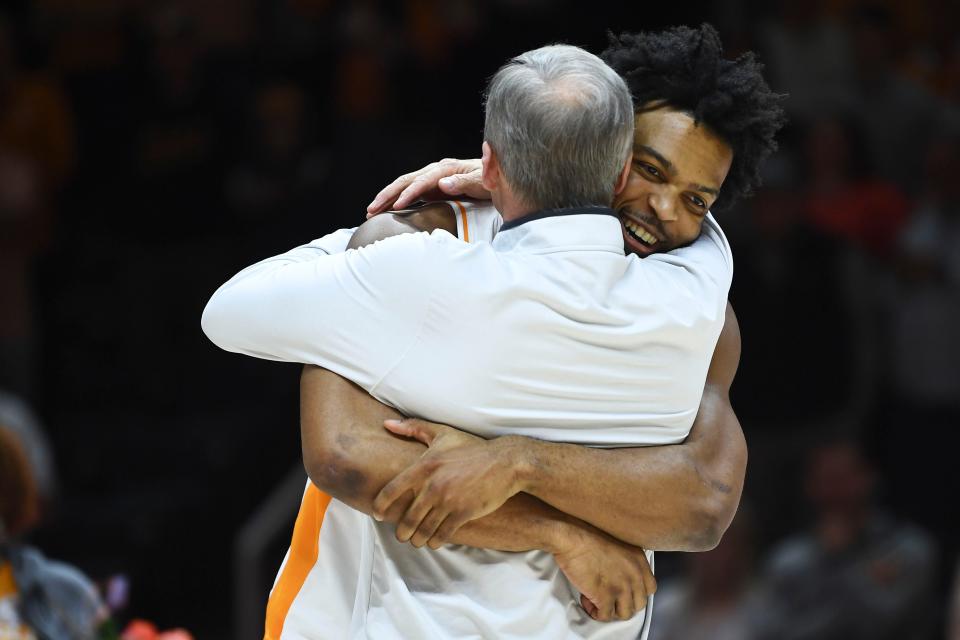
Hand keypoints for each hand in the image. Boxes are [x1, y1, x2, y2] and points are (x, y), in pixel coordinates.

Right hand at [366, 158, 486, 214]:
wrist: (499, 178)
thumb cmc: (493, 179)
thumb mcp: (484, 181)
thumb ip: (464, 182)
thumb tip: (442, 183)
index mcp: (447, 168)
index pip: (423, 181)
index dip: (409, 193)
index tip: (397, 206)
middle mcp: (437, 171)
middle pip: (406, 180)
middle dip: (387, 195)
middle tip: (371, 210)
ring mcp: (433, 178)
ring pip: (404, 186)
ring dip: (387, 198)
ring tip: (371, 211)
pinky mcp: (433, 187)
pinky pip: (411, 193)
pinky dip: (397, 200)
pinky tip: (388, 210)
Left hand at [372, 418, 523, 548]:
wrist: (504, 463)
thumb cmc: (471, 448)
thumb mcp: (442, 433)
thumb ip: (413, 428)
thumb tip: (387, 424)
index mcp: (424, 466)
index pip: (391, 490)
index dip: (381, 505)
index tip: (379, 514)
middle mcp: (433, 486)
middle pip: (407, 519)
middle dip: (402, 532)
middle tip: (402, 535)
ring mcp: (448, 501)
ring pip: (423, 530)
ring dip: (417, 540)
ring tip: (417, 540)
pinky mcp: (463, 513)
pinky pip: (442, 535)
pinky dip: (435, 541)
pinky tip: (434, 541)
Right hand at [553, 523, 656, 621]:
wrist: (572, 539)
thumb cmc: (588, 538)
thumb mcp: (619, 546)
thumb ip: (628, 563)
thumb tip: (624, 579)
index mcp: (639, 560)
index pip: (650, 588)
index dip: (636, 593)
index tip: (624, 591)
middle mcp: (634, 575)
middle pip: (639, 604)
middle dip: (623, 603)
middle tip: (608, 597)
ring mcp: (621, 587)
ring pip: (625, 614)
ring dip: (610, 610)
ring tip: (596, 599)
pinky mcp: (605, 596)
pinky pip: (605, 616)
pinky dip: (594, 611)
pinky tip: (586, 599)